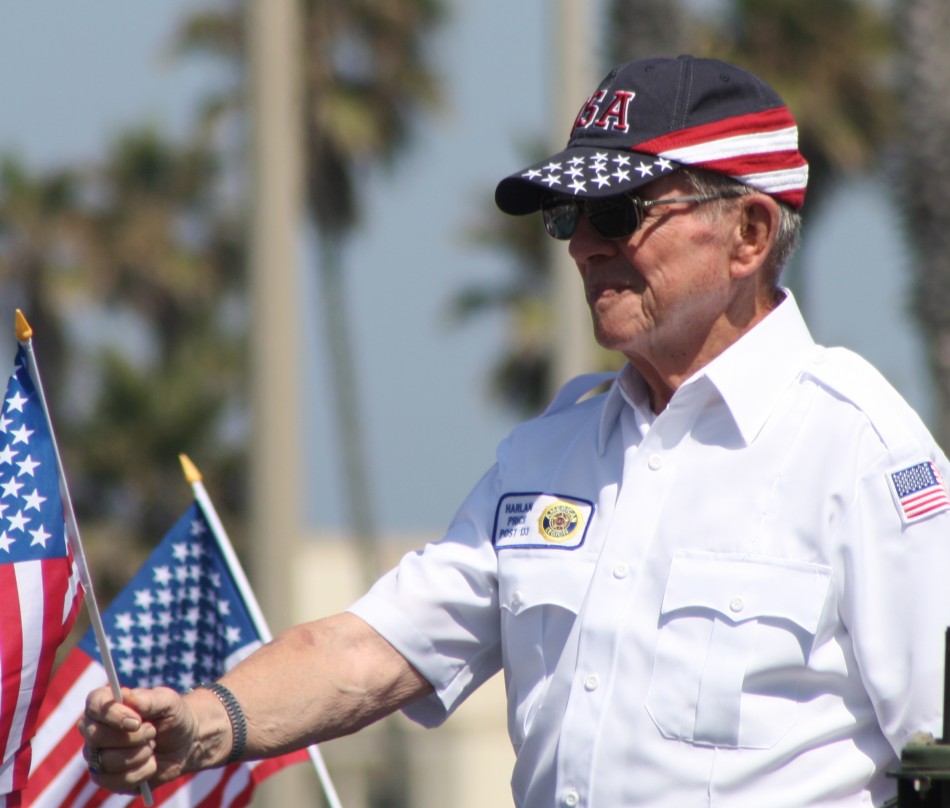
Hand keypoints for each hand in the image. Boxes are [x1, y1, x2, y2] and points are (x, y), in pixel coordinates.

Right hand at [80, 686, 198, 792]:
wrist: (185, 744)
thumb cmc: (172, 716)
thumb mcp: (168, 702)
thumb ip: (148, 699)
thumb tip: (125, 696)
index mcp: (107, 704)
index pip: (94, 704)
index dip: (113, 714)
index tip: (137, 721)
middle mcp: (95, 729)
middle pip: (96, 736)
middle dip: (132, 737)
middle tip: (152, 731)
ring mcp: (98, 756)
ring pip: (107, 761)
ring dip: (140, 754)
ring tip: (152, 745)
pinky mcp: (107, 779)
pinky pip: (117, 781)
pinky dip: (142, 772)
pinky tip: (150, 762)